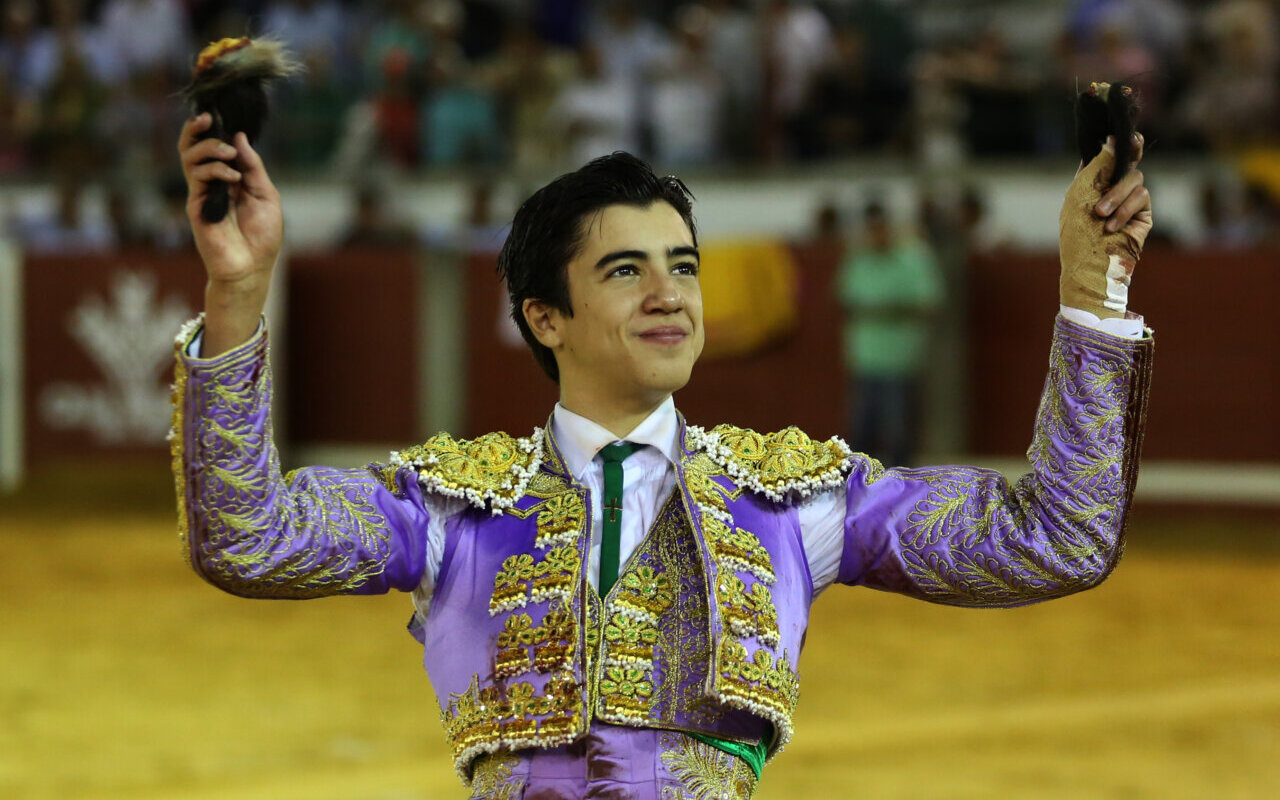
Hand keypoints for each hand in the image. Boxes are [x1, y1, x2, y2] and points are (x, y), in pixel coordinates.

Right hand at [178, 113, 282, 354]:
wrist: (252, 267)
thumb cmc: (262, 236)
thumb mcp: (266, 194)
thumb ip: (253, 166)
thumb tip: (239, 137)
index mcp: (230, 179)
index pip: (216, 146)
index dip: (217, 129)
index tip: (224, 114)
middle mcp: (212, 183)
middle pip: (193, 147)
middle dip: (197, 129)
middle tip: (208, 117)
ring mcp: (201, 193)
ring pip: (189, 158)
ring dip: (207, 147)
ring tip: (227, 153)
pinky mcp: (195, 205)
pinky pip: (196, 177)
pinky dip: (214, 170)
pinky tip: (231, 177)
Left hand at [1059, 132, 1153, 318]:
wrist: (1088, 265)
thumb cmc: (1075, 233)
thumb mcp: (1080, 195)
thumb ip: (1097, 167)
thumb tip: (1113, 140)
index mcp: (1093, 180)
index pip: (1108, 154)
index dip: (1117, 139)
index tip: (1121, 126)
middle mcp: (1112, 187)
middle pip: (1129, 158)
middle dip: (1130, 150)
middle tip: (1133, 143)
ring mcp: (1129, 200)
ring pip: (1135, 178)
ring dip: (1117, 195)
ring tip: (1101, 215)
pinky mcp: (1143, 214)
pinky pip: (1142, 197)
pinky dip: (1125, 209)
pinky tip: (1111, 225)